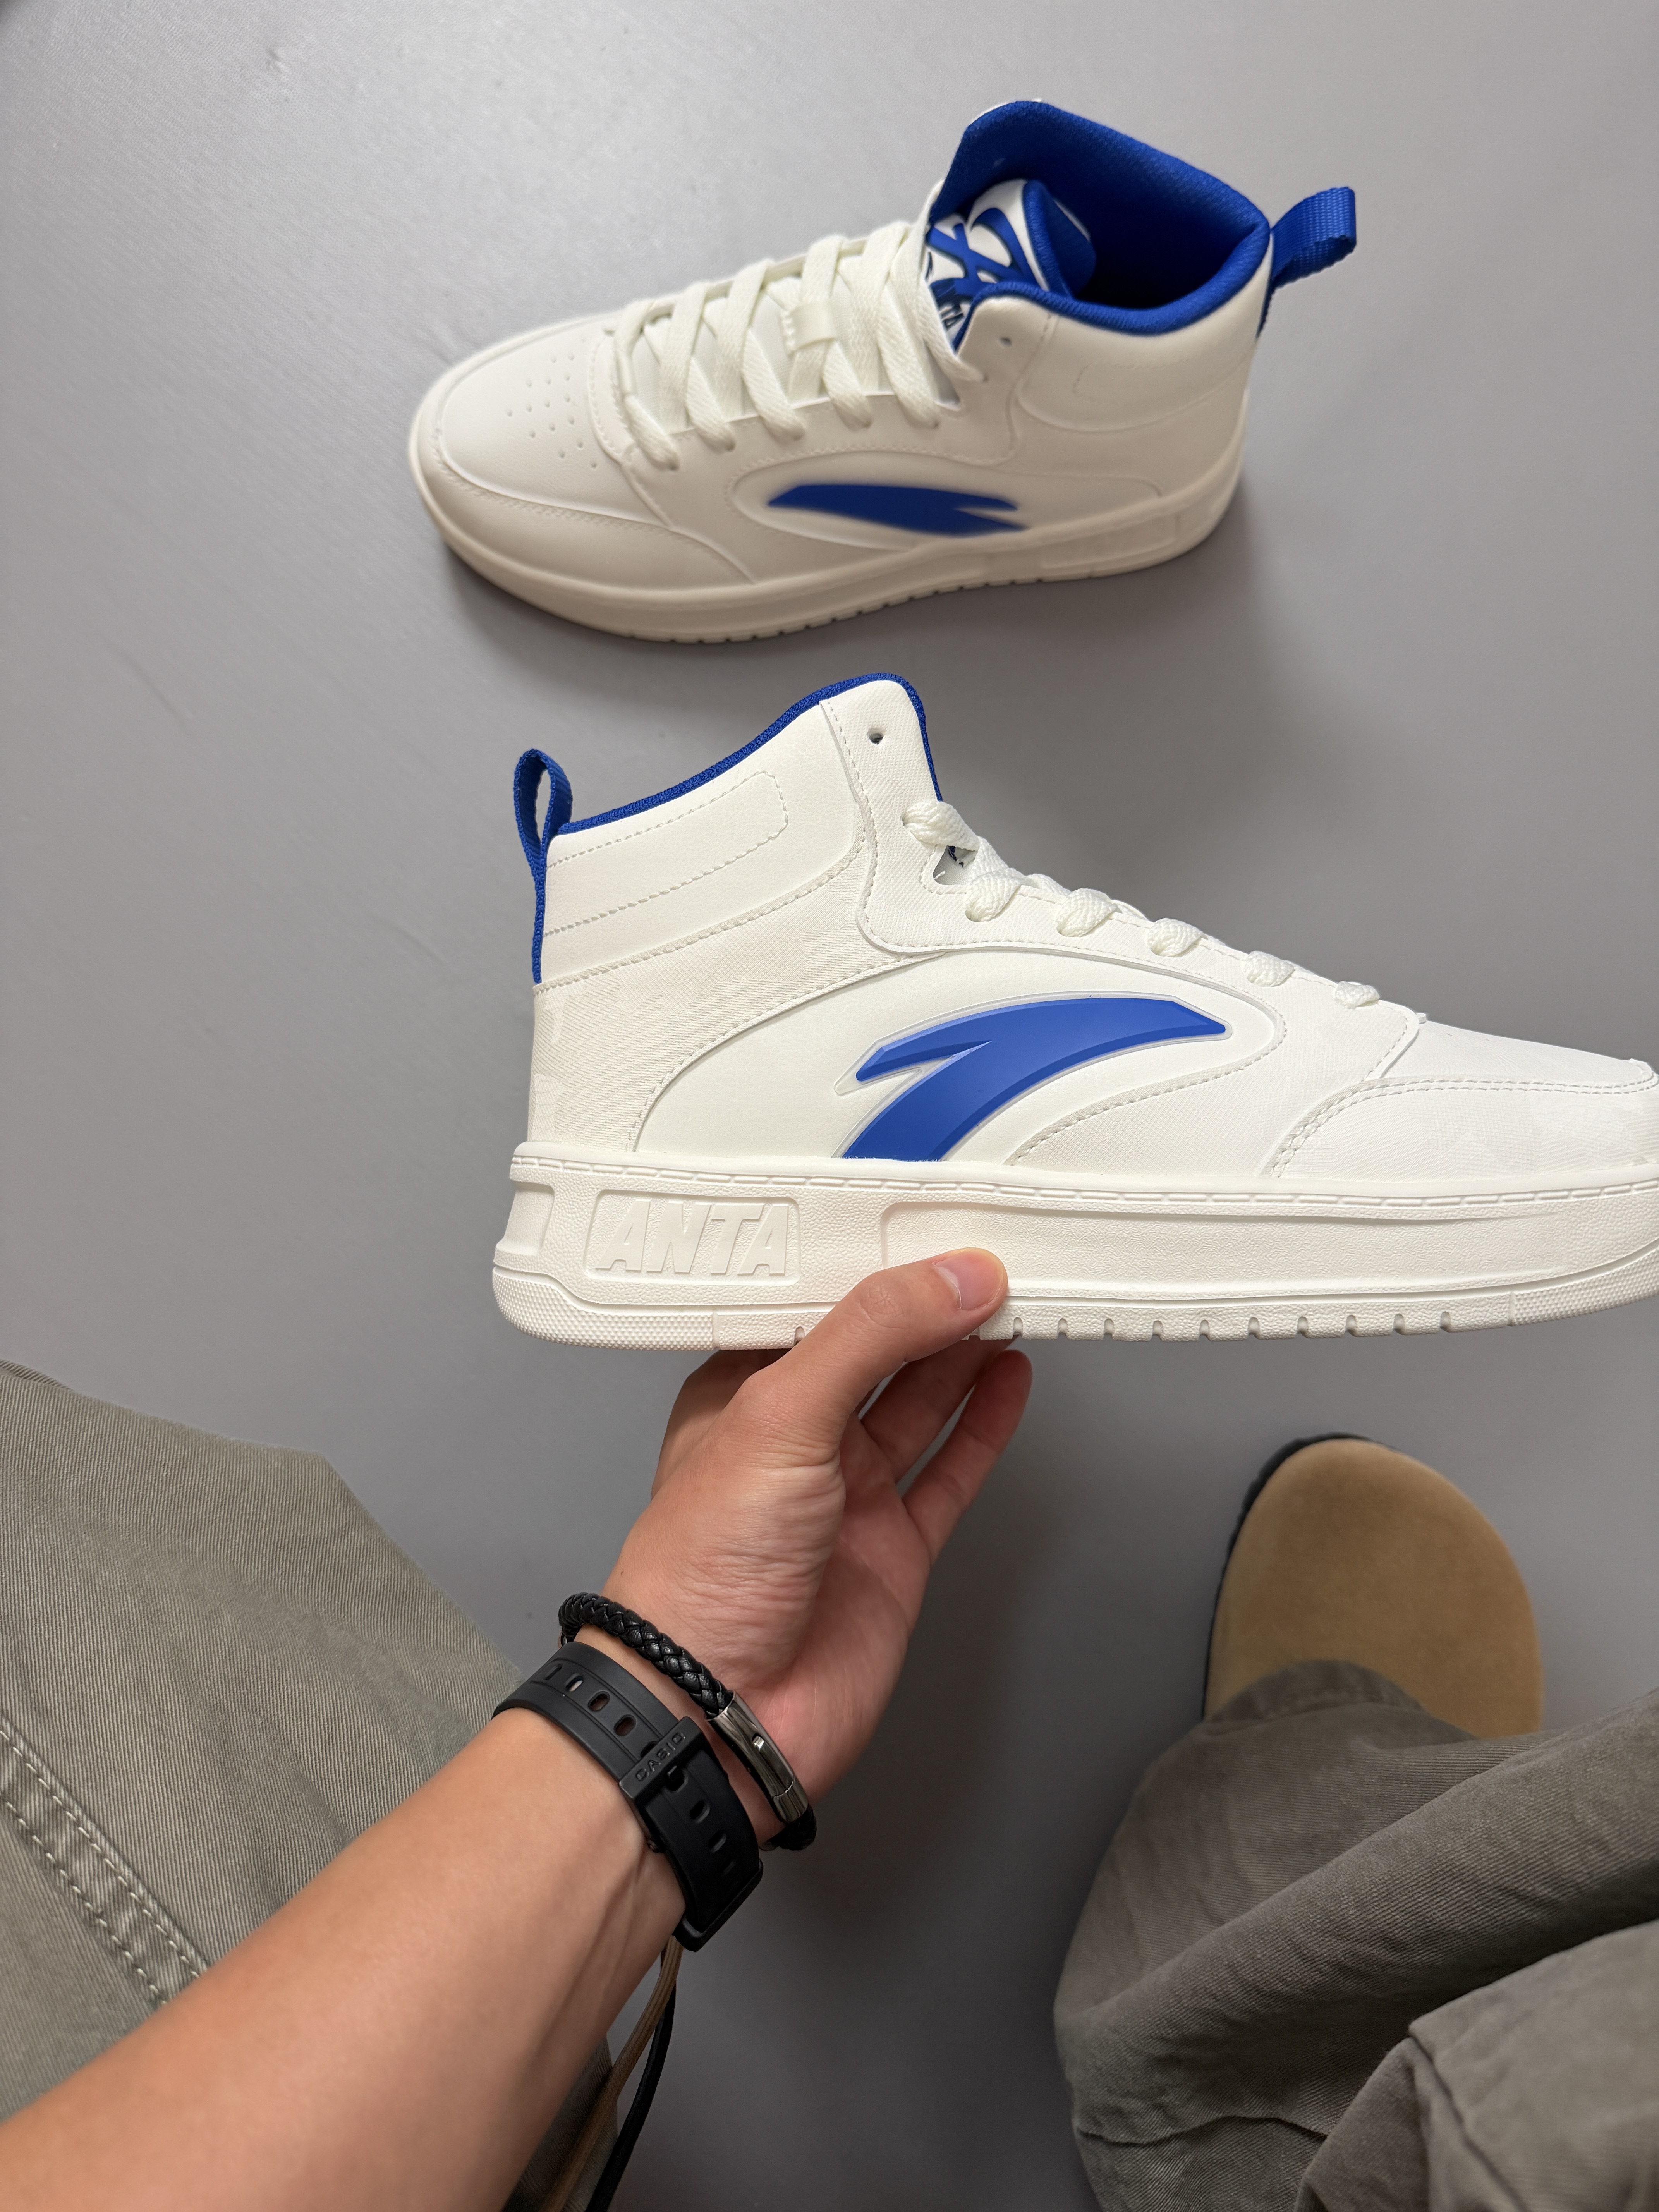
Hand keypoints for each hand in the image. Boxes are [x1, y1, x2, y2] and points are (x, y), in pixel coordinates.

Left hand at [596, 1251, 1030, 1815]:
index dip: (868, 1264)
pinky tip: (1010, 1381)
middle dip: (928, 1303)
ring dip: (963, 1353)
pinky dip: (984, 1425)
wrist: (718, 1711)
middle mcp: (793, 1443)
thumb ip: (870, 1338)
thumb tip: (948, 1277)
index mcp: (740, 1398)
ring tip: (1009, 1299)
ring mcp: (845, 1498)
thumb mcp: (779, 1417)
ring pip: (919, 1405)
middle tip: (985, 1256)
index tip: (925, 1224)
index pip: (813, 1307)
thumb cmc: (700, 1576)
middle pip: (876, 1351)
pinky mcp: (892, 1550)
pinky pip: (948, 1472)